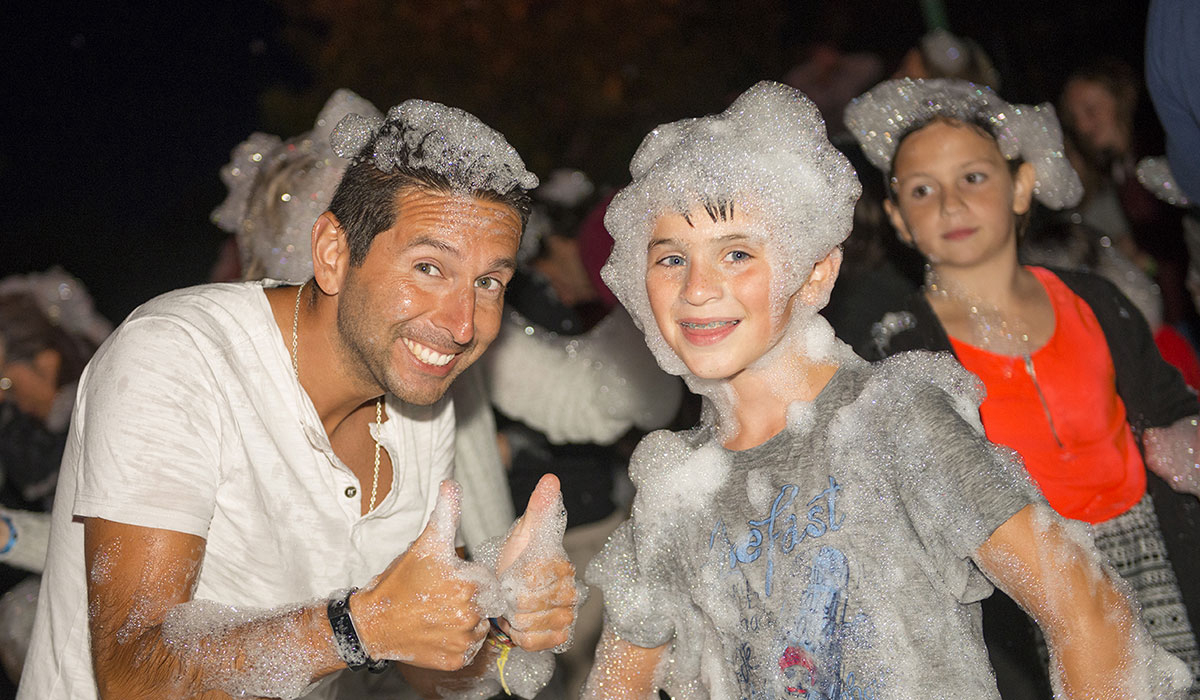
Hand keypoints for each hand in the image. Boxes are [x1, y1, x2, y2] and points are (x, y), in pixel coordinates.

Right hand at [353, 480, 493, 670]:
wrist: (372, 624)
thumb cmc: (399, 583)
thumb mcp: (424, 545)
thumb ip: (445, 514)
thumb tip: (451, 484)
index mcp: (468, 583)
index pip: (489, 581)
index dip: (471, 579)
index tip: (451, 581)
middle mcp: (469, 614)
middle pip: (486, 604)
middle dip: (470, 600)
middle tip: (442, 599)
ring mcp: (463, 640)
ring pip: (479, 627)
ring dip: (465, 621)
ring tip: (439, 615)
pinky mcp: (456, 660)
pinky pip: (469, 650)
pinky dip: (458, 642)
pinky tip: (438, 632)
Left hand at [495, 473, 578, 650]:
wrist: (511, 591)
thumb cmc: (516, 560)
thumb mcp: (524, 533)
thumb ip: (539, 508)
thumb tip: (551, 479)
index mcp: (561, 564)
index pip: (531, 579)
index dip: (511, 580)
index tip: (508, 575)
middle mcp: (571, 590)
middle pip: (529, 604)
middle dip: (510, 601)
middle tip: (508, 593)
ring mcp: (568, 615)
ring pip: (531, 624)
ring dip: (514, 619)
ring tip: (513, 608)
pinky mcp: (561, 636)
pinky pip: (536, 642)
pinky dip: (521, 636)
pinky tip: (520, 624)